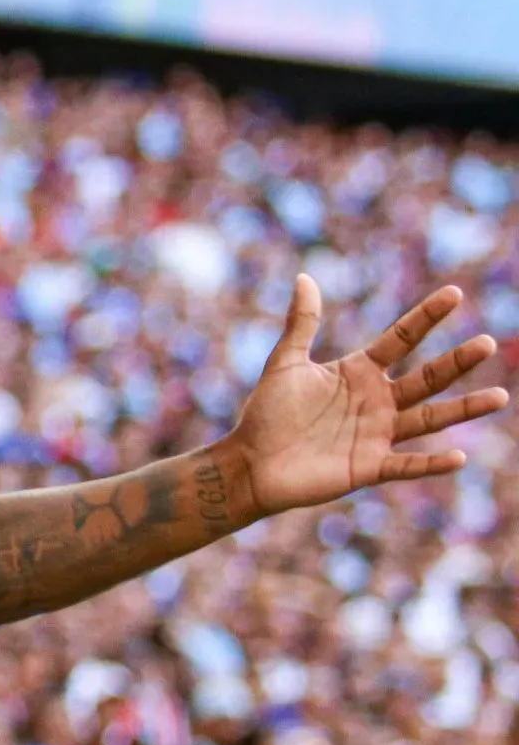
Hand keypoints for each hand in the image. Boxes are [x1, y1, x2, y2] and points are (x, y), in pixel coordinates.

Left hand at [229, 277, 506, 517]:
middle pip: (426, 377)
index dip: (426, 317)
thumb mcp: (284, 364)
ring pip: (430, 419)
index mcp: (359, 372)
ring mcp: (377, 434)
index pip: (401, 339)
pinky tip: (460, 457)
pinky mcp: (369, 467)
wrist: (250, 464)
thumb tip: (304, 277)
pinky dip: (432, 463)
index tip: (454, 293)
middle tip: (486, 342)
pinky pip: (407, 465)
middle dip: (457, 362)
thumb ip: (301, 324)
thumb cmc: (266, 414)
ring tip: (499, 396)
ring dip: (463, 409)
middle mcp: (377, 401)